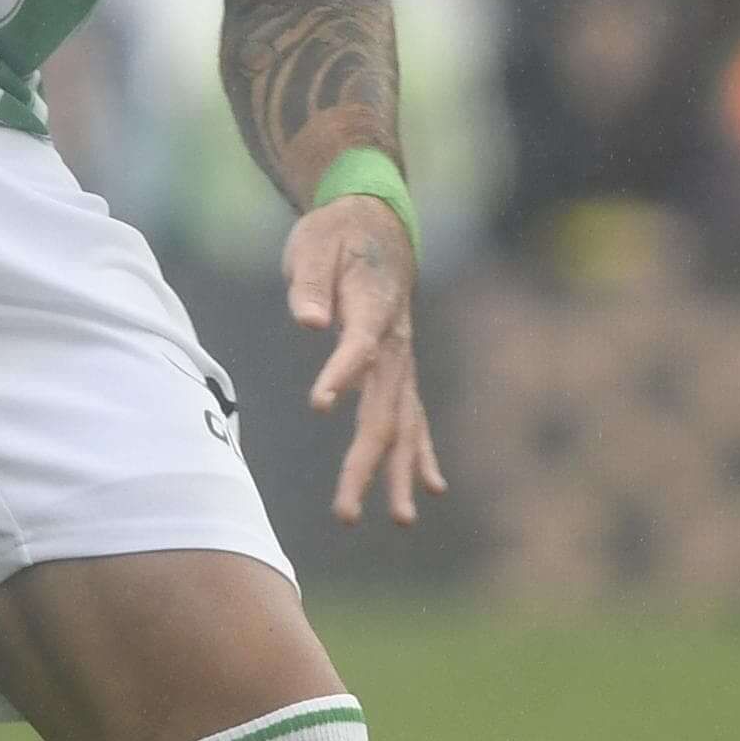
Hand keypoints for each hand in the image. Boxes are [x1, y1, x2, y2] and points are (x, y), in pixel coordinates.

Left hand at [286, 193, 443, 526]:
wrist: (377, 222)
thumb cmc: (337, 234)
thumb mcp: (312, 244)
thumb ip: (309, 283)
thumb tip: (308, 322)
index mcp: (373, 309)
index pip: (359, 347)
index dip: (342, 374)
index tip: (319, 404)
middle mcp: (395, 344)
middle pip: (383, 411)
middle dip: (365, 464)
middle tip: (346, 513)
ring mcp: (402, 362)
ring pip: (403, 426)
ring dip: (399, 474)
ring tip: (401, 518)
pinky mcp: (399, 371)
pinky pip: (413, 419)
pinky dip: (422, 456)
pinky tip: (431, 490)